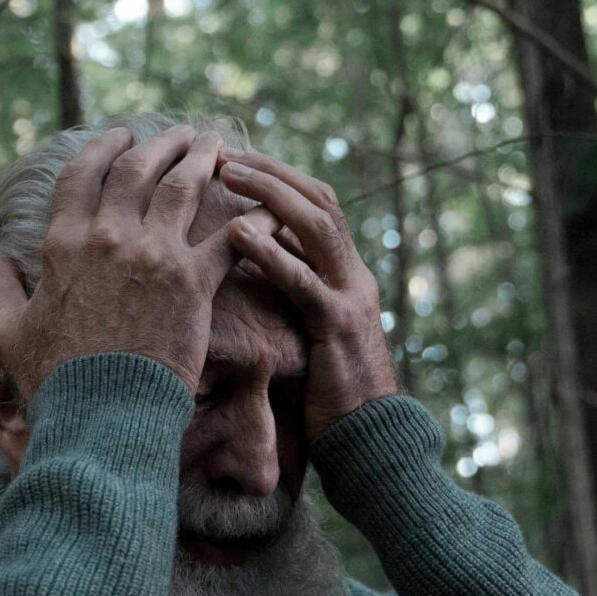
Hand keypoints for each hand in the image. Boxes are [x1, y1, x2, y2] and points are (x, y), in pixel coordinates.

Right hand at [0, 126, 236, 399]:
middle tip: (180, 133)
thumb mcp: (7, 335)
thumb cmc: (52, 381)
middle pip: (137, 169)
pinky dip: (253, 218)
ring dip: (201, 158)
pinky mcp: (194, 284)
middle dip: (160, 142)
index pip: (82, 175)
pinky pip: (231, 238)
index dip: (102, 147)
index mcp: (63, 244)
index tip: (119, 135)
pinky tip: (267, 203)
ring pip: (182, 187)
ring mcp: (153, 256)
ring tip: (217, 143)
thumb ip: (1, 292)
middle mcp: (108, 237)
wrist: (100, 416)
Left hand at [215, 148, 399, 439]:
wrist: (371, 440)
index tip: (236, 158)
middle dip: (271, 172)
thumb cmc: (329, 391)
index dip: (279, 176)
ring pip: (317, 226)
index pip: (319, 204)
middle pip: (319, 201)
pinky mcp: (338, 329)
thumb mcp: (309, 328)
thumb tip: (248, 256)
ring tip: (227, 176)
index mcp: (347, 273)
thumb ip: (291, 291)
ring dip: (269, 195)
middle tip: (225, 155)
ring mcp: (351, 298)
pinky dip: (270, 253)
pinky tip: (235, 235)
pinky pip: (304, 281)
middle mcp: (354, 276)